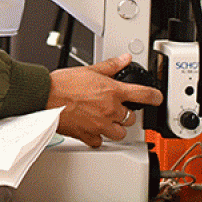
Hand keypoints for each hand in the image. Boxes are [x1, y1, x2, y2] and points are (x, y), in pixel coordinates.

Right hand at [47, 53, 162, 146]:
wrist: (45, 97)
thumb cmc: (63, 84)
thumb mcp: (90, 70)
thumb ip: (111, 66)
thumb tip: (123, 60)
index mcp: (113, 92)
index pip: (144, 95)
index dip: (155, 97)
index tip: (157, 98)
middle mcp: (110, 110)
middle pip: (131, 118)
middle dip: (125, 114)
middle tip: (115, 108)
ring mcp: (100, 125)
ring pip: (119, 133)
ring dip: (115, 128)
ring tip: (106, 120)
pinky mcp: (88, 136)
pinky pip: (99, 142)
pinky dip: (97, 137)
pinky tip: (92, 130)